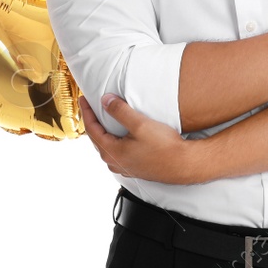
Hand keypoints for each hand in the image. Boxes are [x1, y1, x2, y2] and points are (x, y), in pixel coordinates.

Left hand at [79, 93, 208, 185]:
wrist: (183, 165)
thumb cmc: (164, 147)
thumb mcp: (140, 124)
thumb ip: (120, 111)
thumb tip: (105, 101)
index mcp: (112, 152)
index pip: (92, 129)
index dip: (86, 112)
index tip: (83, 99)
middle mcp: (114, 162)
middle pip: (97, 139)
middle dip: (92, 121)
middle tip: (90, 107)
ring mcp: (124, 167)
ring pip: (107, 146)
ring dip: (103, 132)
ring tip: (103, 118)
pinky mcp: (134, 167)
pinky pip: (117, 151)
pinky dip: (113, 140)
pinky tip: (119, 134)